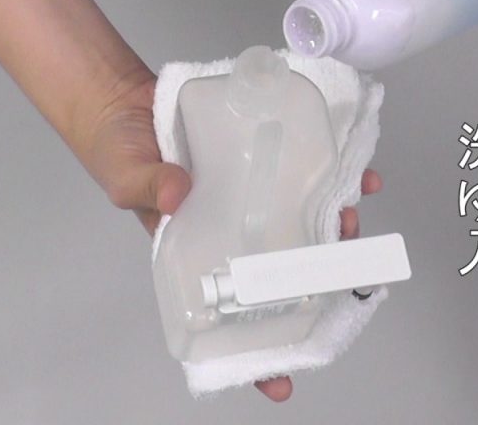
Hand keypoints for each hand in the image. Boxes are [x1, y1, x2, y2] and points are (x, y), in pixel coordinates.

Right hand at [82, 75, 383, 401]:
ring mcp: (250, 189)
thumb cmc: (117, 151)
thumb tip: (179, 195)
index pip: (230, 306)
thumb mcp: (126, 178)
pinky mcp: (262, 152)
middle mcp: (232, 224)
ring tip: (354, 215)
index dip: (255, 347)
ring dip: (335, 222)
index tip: (281, 381)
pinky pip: (305, 168)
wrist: (121, 97)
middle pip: (283, 262)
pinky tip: (360, 173)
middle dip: (317, 273)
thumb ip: (149, 188)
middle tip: (341, 270)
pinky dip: (336, 172)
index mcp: (198, 248)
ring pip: (304, 218)